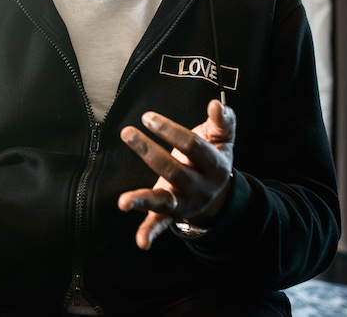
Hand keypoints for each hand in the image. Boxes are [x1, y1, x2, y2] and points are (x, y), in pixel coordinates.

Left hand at [117, 100, 235, 249]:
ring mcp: (185, 203)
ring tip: (123, 202)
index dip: (170, 131)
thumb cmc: (212, 157)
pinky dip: (150, 233)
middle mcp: (200, 187)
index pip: (193, 147)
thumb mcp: (222, 140)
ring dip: (142, 200)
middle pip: (173, 171)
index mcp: (215, 166)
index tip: (148, 117)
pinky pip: (160, 224)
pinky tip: (141, 243)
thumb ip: (224, 122)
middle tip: (127, 132)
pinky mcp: (171, 214)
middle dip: (149, 152)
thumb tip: (217, 104)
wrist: (218, 193)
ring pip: (164, 202)